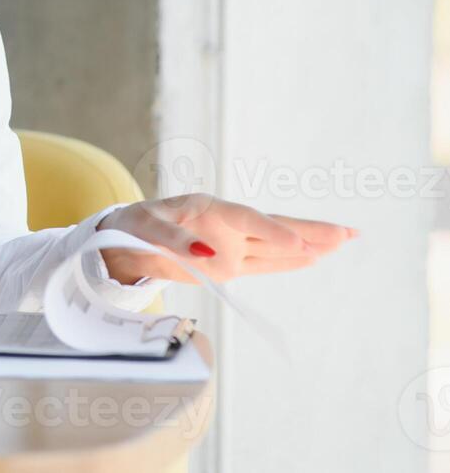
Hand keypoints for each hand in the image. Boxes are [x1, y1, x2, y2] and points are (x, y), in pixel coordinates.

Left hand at [96, 192, 358, 284]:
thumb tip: (210, 255)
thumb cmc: (134, 226)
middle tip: (349, 233)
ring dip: (308, 245)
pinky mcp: (228, 264)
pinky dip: (288, 261)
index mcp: (208, 209)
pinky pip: (264, 263)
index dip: (274, 232)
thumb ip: (176, 241)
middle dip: (310, 231)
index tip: (300, 245)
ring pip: (276, 246)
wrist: (124, 238)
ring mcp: (230, 245)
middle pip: (274, 227)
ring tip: (343, 241)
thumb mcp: (146, 230)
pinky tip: (312, 258)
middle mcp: (226, 226)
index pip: (249, 221)